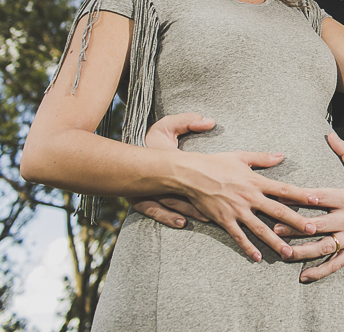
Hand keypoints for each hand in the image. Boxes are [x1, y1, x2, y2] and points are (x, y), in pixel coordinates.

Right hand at [131, 113, 216, 227]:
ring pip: (171, 204)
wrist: (124, 156)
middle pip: (181, 190)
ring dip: (190, 211)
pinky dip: (167, 217)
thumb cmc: (149, 140)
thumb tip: (210, 121)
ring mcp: (147, 190)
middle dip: (201, 200)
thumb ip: (187, 121)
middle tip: (219, 207)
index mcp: (165, 158)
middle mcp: (157, 176)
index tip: (218, 184)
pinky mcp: (139, 199)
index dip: (202, 176)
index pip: (185, 166)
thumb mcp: (166, 126)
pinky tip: (181, 223)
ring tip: (208, 218)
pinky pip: (154, 211)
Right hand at [178, 149, 322, 262]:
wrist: (189, 174)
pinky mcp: (224, 220)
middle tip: (312, 230)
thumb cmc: (215, 163)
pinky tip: (258, 257)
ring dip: (276, 241)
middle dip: (296, 221)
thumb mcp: (241, 156)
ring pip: (260, 229)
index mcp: (256, 181)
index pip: (284, 189)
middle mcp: (250, 197)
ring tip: (289, 252)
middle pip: (278, 211)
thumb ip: (263, 158)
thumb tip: (282, 155)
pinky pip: (238, 236)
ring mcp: (237, 210)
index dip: (301, 195)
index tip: (317, 201)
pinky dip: (248, 247)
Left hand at [274, 132, 343, 281]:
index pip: (320, 197)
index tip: (282, 197)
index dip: (301, 197)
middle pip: (317, 224)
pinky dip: (319, 271)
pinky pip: (335, 264)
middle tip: (273, 226)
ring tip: (283, 252)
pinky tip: (303, 275)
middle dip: (294, 227)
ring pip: (323, 247)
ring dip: (301, 251)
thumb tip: (330, 135)